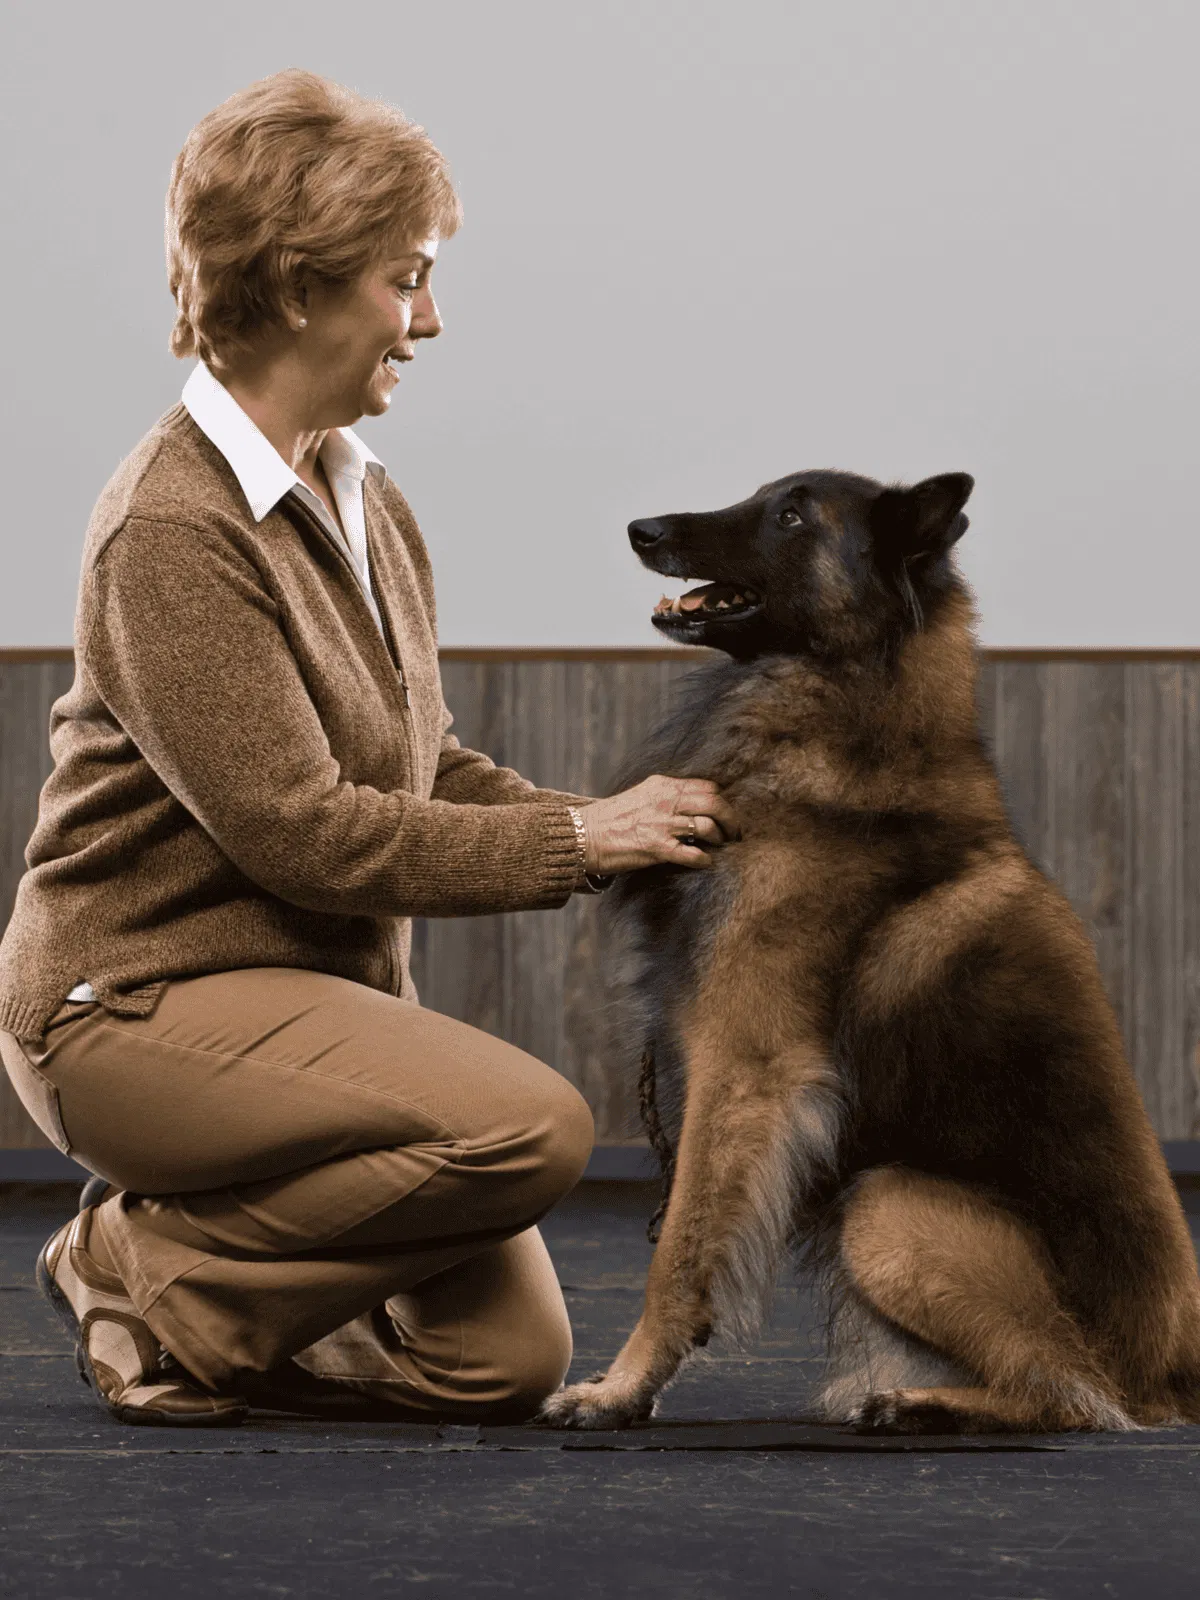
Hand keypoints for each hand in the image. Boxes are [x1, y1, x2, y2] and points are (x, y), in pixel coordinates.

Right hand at [577, 776, 738, 873]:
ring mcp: (662, 824)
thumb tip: (694, 803)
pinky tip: (705, 862)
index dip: (721, 800)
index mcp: (663, 785)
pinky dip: (704, 860)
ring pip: (708, 826)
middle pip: (715, 803)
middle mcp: (665, 801)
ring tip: (721, 846)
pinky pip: (693, 854)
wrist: (584, 835)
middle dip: (731, 819)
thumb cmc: (612, 818)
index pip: (707, 786)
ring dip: (720, 839)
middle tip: (735, 832)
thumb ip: (668, 796)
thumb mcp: (642, 795)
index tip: (725, 812)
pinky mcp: (657, 848)